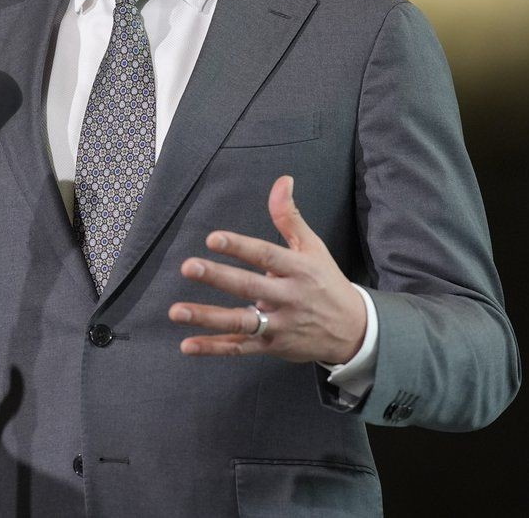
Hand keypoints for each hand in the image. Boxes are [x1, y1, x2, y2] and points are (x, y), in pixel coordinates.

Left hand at [169, 175, 367, 362]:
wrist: (353, 331)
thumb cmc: (326, 281)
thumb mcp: (313, 247)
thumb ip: (289, 216)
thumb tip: (282, 180)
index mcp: (299, 269)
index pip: (267, 255)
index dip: (240, 247)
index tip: (213, 238)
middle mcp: (289, 297)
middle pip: (250, 287)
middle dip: (218, 277)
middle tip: (188, 266)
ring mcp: (280, 324)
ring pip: (241, 321)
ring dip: (207, 317)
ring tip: (176, 311)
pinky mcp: (272, 346)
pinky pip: (240, 348)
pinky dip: (214, 348)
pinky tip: (187, 345)